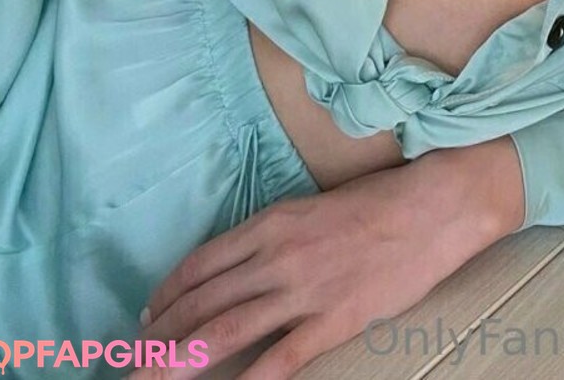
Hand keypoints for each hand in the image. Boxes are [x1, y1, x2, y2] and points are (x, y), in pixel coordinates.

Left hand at [127, 151, 513, 379]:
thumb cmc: (377, 202)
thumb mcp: (312, 208)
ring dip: (181, 361)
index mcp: (271, 223)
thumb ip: (274, 236)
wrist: (432, 207)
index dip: (168, 294)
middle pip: (203, 302)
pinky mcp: (333, 321)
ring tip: (150, 379)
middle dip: (161, 337)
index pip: (202, 263)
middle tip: (131, 362)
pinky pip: (280, 359)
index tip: (148, 317)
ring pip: (226, 331)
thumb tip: (239, 266)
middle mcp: (276, 256)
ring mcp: (303, 291)